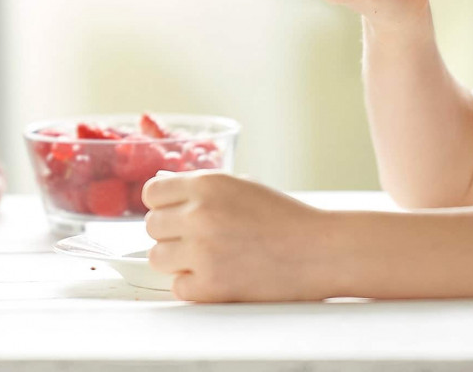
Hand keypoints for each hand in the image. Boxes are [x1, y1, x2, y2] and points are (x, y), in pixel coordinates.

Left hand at [142, 171, 339, 301]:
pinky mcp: (210, 286)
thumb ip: (201, 190)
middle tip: (195, 240)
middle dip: (170, 233)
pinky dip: (193, 287)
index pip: (152, 193)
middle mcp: (199, 214)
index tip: (173, 214)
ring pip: (157, 258)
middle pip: (151, 226)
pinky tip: (216, 278)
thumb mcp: (241, 187)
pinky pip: (178, 287)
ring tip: (206, 260)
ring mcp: (202, 251)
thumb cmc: (286, 219)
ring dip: (177, 261)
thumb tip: (165, 191)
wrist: (321, 251)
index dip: (163, 205)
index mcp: (206, 184)